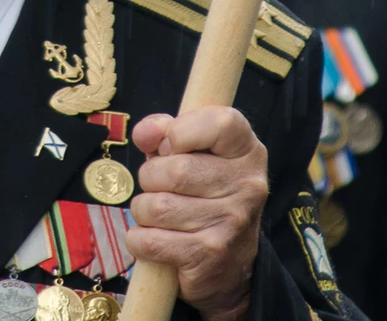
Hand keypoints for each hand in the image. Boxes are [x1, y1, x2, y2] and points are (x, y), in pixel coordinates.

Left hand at [127, 107, 268, 320]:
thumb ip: (165, 131)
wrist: (231, 263)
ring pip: (157, 207)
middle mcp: (247, 185)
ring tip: (158, 214)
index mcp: (247, 151)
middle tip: (158, 186)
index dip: (180, 131)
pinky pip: (150, 240)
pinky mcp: (209, 256)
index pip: (220, 123)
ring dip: (143, 210)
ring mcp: (231, 223)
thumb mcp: (191, 153)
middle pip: (175, 171)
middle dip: (150, 177)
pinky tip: (154, 238)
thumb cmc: (203, 194)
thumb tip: (143, 133)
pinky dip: (139, 239)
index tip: (169, 145)